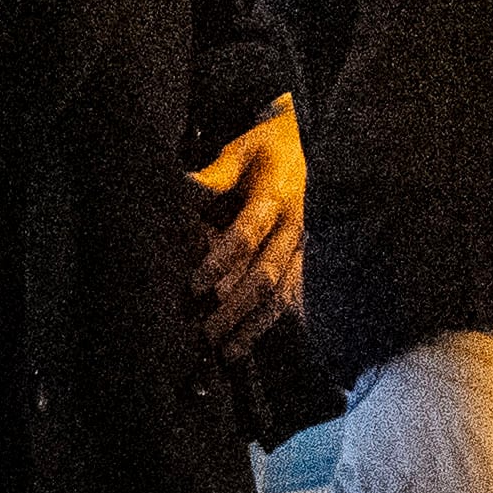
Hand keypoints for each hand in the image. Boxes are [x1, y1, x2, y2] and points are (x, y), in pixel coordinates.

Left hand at [190, 95, 307, 353]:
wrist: (310, 141)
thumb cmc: (266, 147)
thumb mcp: (240, 151)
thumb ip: (214, 177)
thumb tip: (181, 190)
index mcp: (276, 195)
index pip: (246, 236)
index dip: (220, 263)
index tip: (194, 286)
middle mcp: (294, 226)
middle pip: (265, 274)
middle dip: (234, 308)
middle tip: (206, 333)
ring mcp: (304, 245)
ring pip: (282, 292)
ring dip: (254, 324)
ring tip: (229, 351)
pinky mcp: (307, 257)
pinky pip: (293, 295)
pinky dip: (273, 322)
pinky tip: (254, 341)